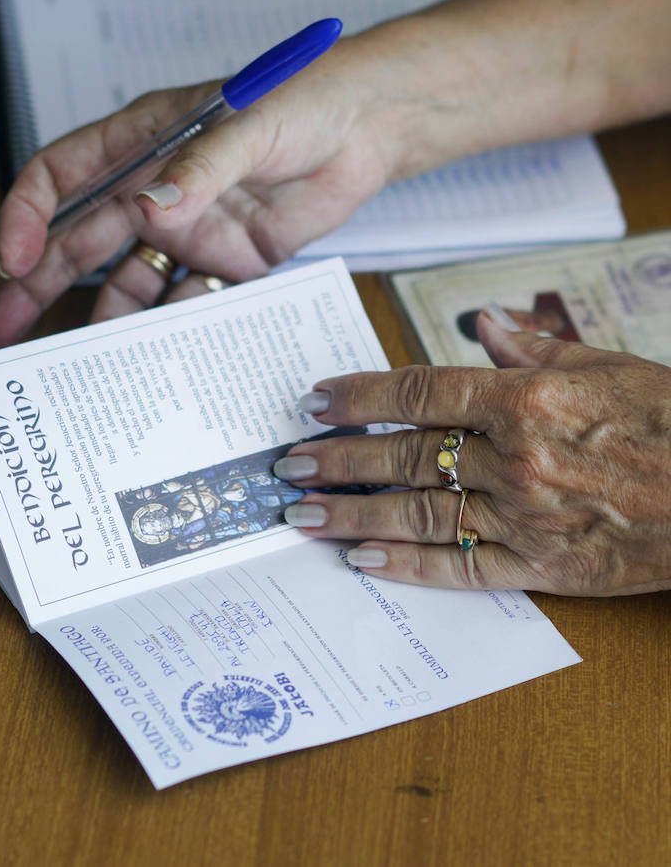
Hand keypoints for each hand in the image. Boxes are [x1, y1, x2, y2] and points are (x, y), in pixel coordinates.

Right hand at [0, 32, 423, 350]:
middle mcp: (157, 193)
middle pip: (81, 243)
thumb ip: (199, 169)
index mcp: (143, 142)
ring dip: (98, 321)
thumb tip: (149, 207)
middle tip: (1, 331)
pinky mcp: (227, 264)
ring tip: (71, 365)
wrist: (365, 131)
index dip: (28, 216)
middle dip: (37, 285)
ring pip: (128, 283)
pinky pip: (189, 302)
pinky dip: (171, 331)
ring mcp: (189, 232)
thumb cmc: (304, 101)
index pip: (63, 176)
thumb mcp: (248, 126)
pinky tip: (150, 361)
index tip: (13, 258)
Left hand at [275, 315, 670, 595]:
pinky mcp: (544, 568)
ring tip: (302, 513)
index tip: (316, 402)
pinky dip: (408, 565)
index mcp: (526, 400)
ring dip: (353, 513)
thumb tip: (483, 323)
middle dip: (338, 459)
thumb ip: (534, 348)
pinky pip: (461, 569)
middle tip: (286, 464)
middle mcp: (515, 458)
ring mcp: (525, 517)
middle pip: (404, 457)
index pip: (419, 393)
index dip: (360, 397)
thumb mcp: (607, 366)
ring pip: (418, 514)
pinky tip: (363, 558)